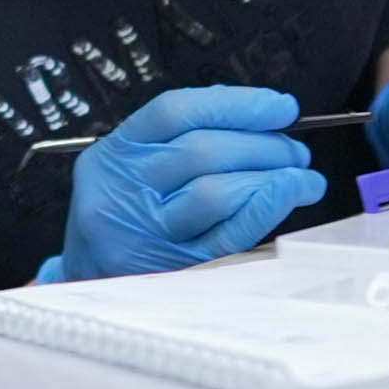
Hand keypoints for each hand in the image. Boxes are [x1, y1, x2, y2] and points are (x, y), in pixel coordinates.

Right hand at [52, 85, 322, 279]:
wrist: (87, 283)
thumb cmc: (123, 218)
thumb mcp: (131, 168)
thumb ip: (181, 137)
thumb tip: (256, 114)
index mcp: (112, 155)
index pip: (175, 111)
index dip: (237, 105)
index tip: (281, 108)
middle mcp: (122, 192)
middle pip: (202, 150)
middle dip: (264, 145)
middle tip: (295, 151)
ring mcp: (145, 234)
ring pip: (214, 192)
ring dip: (271, 178)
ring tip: (301, 176)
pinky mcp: (173, 270)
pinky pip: (226, 237)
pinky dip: (264, 210)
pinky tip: (287, 197)